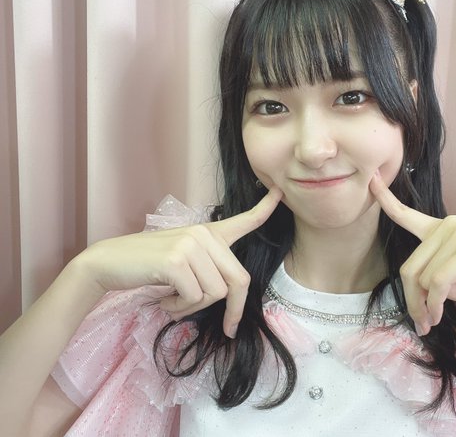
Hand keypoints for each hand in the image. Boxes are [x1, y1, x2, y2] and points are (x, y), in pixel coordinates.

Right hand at [72, 188, 281, 337]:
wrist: (109, 263)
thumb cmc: (147, 266)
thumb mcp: (184, 261)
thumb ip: (208, 269)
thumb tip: (228, 298)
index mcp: (208, 233)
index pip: (244, 220)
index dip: (265, 209)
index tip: (280, 193)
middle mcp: (204, 235)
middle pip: (238, 280)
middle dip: (234, 309)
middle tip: (228, 328)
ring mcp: (191, 246)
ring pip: (215, 294)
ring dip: (194, 308)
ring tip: (172, 298)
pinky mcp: (177, 262)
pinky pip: (193, 299)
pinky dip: (179, 308)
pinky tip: (162, 298)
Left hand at [370, 173, 455, 335]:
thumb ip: (450, 276)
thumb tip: (435, 296)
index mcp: (444, 227)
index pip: (407, 213)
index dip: (385, 199)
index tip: (371, 182)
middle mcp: (446, 226)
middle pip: (409, 268)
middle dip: (410, 301)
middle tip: (421, 324)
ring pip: (422, 277)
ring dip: (425, 306)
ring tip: (435, 322)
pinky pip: (440, 280)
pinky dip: (436, 302)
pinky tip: (439, 314)